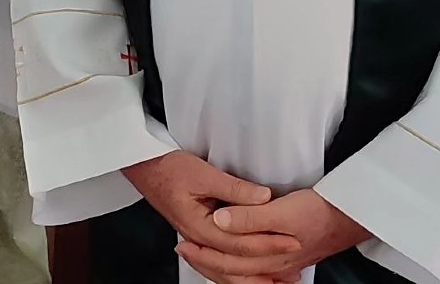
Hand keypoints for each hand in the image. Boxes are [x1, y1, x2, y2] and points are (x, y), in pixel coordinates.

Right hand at [124, 152, 300, 283]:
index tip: (292, 239)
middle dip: (268, 263)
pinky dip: (239, 272)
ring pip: (228, 271)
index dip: (269, 242)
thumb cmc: (168, 168)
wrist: (144, 167)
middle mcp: (198, 240)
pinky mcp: (199, 237)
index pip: (241, 243)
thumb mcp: (203, 173)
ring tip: (280, 279)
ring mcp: (198, 241)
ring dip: (255, 276)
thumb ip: (234, 188)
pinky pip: (221, 263)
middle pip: (237, 263)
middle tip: (294, 261)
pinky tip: (251, 273)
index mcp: (199, 227)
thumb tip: (263, 197)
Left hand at [178, 188, 367, 282]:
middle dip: (207, 262)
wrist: (348, 216)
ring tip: (203, 255)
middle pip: (233, 272)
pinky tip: (239, 266)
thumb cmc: (317, 212)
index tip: (183, 243)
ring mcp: (282, 265)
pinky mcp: (289, 257)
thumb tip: (219, 222)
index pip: (227, 262)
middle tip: (184, 250)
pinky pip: (258, 270)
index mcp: (267, 256)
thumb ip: (248, 217)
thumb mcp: (280, 210)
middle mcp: (274, 266)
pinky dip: (243, 269)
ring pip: (245, 273)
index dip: (203, 253)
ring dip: (222, 266)